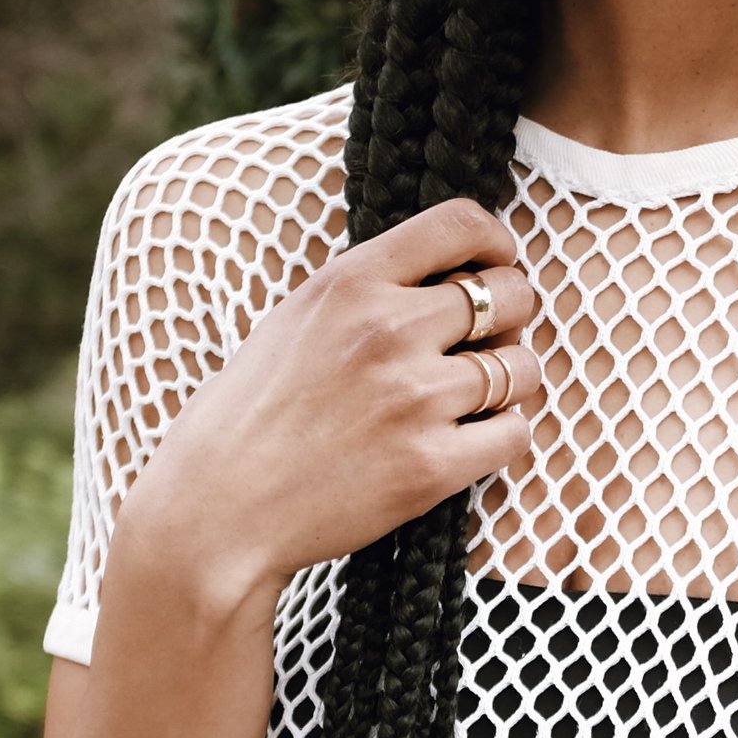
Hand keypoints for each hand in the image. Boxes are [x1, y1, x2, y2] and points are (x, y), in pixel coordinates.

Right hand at [115, 198, 539, 624]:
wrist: (216, 512)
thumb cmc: (249, 419)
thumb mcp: (295, 321)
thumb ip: (367, 292)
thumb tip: (451, 276)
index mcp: (349, 283)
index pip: (461, 225)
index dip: (498, 242)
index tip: (499, 263)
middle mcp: (388, 330)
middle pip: (510, 294)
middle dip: (512, 317)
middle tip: (488, 343)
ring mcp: (414, 399)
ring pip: (521, 368)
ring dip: (510, 383)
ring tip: (475, 399)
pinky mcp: (431, 466)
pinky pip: (515, 433)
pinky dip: (503, 436)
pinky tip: (471, 441)